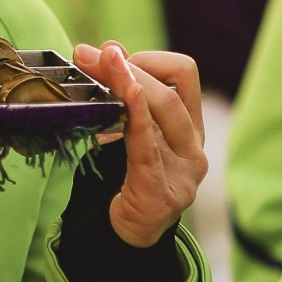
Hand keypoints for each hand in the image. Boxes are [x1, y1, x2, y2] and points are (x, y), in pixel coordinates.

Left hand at [72, 41, 206, 247]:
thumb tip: (110, 48)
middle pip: (170, 92)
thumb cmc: (129, 177)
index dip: (150, 59)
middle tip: (87, 54)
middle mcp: (194, 147)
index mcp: (189, 127)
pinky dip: (136, 115)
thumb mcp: (132, 131)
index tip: (114, 57)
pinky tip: (125, 94)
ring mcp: (185, 172)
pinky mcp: (164, 191)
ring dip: (124, 83)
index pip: (184, 73)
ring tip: (92, 64)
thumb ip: (125, 95)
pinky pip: (148, 146)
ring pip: (163, 112)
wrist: (128, 233)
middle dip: (127, 67)